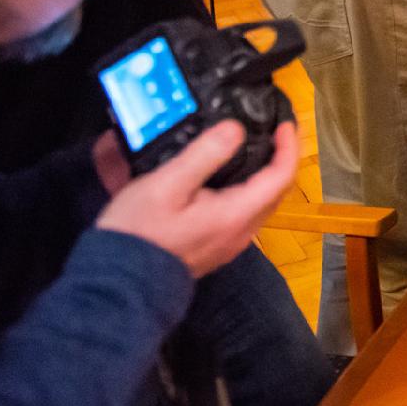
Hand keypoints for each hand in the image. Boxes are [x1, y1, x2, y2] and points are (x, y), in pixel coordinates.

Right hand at [95, 120, 299, 278]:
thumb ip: (204, 156)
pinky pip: (244, 213)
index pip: (281, 176)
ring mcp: (229, 243)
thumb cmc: (139, 232)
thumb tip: (235, 129)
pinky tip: (228, 178)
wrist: (117, 282)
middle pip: (276, 190)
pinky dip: (248, 190)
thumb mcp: (166, 185)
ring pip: (261, 203)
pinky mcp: (215, 247)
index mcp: (236, 215)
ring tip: (255, 148)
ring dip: (265, 174)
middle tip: (274, 131)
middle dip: (281, 158)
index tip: (285, 123)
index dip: (289, 146)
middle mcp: (241, 232)